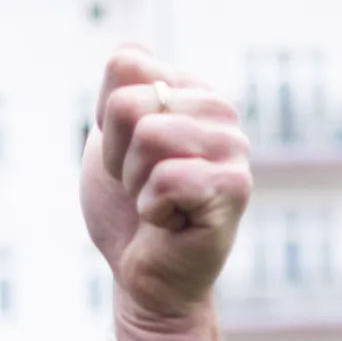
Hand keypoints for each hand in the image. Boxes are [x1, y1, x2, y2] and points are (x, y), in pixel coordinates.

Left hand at [82, 48, 250, 330]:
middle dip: (118, 158)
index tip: (126, 157)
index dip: (107, 122)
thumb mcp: (106, 145)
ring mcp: (233, 147)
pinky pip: (167, 178)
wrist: (142, 281)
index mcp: (189, 89)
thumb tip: (130, 59)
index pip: (126, 65)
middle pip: (130, 104)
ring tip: (156, 206)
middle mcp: (218, 110)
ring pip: (150, 136)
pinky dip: (152, 209)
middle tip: (141, 190)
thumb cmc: (126, 216)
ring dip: (135, 185)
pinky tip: (170, 224)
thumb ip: (117, 93)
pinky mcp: (234, 187)